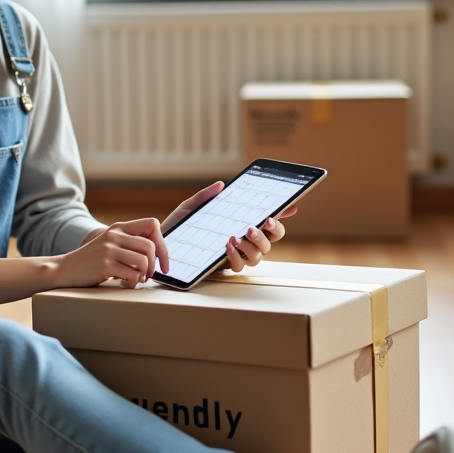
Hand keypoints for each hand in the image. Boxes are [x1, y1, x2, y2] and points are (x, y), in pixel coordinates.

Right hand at [55, 218, 166, 288]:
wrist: (65, 269)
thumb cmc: (92, 260)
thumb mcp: (110, 244)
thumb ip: (129, 243)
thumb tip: (159, 252)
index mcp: (118, 227)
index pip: (152, 225)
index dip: (162, 244)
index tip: (162, 260)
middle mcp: (114, 235)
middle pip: (150, 246)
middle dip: (155, 264)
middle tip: (149, 275)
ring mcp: (109, 250)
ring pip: (143, 261)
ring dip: (144, 275)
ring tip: (136, 280)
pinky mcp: (105, 266)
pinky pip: (132, 275)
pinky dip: (133, 283)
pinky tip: (124, 283)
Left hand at [162, 182, 298, 272]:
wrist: (161, 247)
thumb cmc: (178, 228)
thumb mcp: (190, 208)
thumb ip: (206, 196)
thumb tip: (221, 185)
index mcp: (239, 225)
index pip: (267, 221)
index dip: (283, 214)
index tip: (292, 206)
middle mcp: (243, 242)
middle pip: (272, 240)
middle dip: (274, 231)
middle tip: (265, 221)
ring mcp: (235, 256)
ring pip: (260, 255)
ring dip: (254, 244)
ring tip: (239, 235)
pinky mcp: (224, 267)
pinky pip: (240, 266)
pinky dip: (237, 256)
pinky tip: (228, 246)